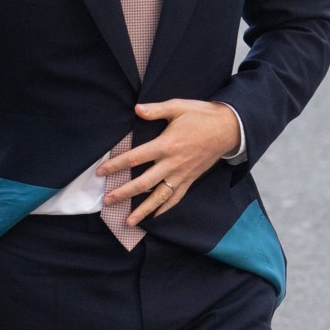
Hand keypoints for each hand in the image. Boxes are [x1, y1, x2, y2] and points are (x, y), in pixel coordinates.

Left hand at [98, 99, 240, 225]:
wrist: (229, 128)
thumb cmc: (201, 116)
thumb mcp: (178, 107)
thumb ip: (156, 110)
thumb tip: (137, 109)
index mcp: (166, 145)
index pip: (135, 158)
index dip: (116, 165)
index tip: (100, 172)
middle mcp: (172, 163)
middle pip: (143, 183)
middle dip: (124, 193)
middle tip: (107, 201)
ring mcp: (182, 174)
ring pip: (159, 196)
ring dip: (143, 210)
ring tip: (128, 221)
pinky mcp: (190, 179)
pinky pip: (176, 197)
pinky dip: (165, 208)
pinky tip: (154, 217)